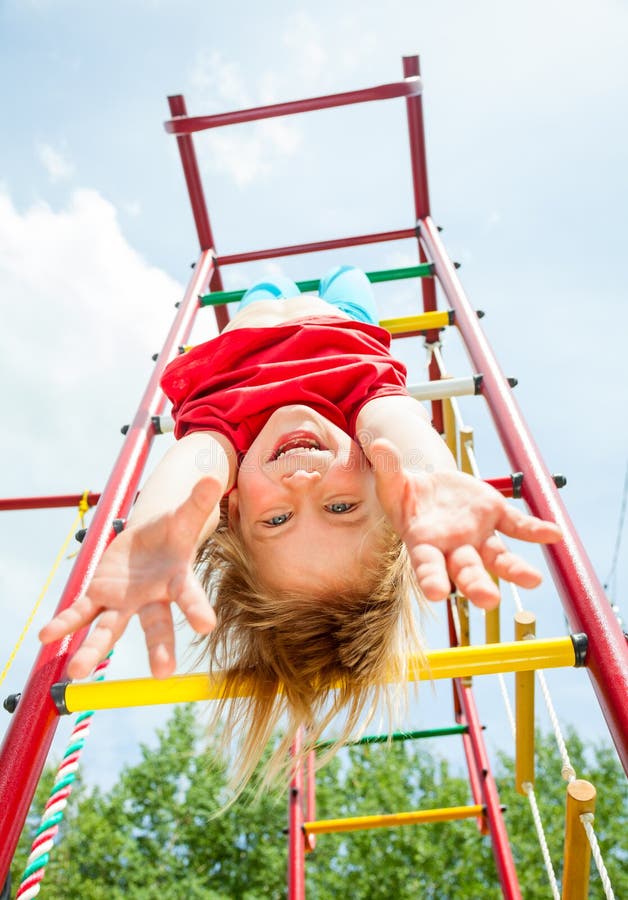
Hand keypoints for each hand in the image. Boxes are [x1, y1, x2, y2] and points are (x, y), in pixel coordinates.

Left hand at [39, 477, 221, 679]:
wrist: (151, 540)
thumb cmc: (173, 532)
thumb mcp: (183, 516)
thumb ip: (196, 503)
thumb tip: (214, 479)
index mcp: (177, 579)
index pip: (190, 595)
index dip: (197, 609)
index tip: (206, 625)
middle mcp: (152, 598)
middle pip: (156, 625)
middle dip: (159, 648)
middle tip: (163, 674)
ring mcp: (124, 601)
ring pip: (110, 628)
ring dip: (94, 650)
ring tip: (78, 670)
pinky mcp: (100, 595)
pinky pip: (80, 612)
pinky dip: (64, 623)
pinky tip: (46, 636)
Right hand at [370, 440, 561, 608]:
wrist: (429, 489)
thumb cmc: (404, 494)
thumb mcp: (391, 481)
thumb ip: (387, 468)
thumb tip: (379, 445)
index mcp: (424, 544)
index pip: (427, 566)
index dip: (431, 578)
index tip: (437, 593)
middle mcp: (453, 547)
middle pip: (466, 570)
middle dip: (476, 585)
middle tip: (489, 600)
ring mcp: (478, 535)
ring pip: (497, 557)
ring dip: (514, 569)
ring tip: (532, 579)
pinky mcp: (496, 516)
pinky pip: (517, 525)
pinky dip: (535, 530)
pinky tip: (552, 534)